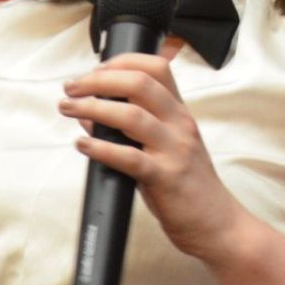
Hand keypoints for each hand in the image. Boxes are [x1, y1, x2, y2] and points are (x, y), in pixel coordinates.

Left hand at [60, 40, 249, 262]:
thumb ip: (131, 129)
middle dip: (99, 80)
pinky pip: (129, 158)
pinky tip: (83, 145)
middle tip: (71, 87)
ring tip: (68, 108)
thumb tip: (89, 110)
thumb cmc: (187, 186)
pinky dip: (101, 148)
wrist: (217, 223)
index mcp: (180, 113)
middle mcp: (180, 124)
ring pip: (132, 116)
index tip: (95, 69)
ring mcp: (174, 150)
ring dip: (93, 108)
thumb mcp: (164, 148)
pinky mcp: (165, 178)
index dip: (122, 61)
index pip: (157, 67)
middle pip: (140, 83)